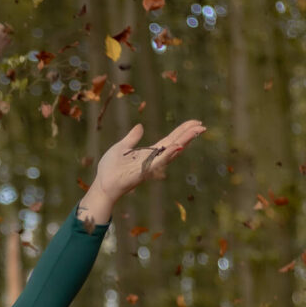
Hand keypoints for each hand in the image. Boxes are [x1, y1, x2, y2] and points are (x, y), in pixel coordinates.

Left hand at [79, 120, 205, 222]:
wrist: (103, 184)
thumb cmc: (110, 168)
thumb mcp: (121, 147)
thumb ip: (132, 138)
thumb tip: (140, 126)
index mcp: (149, 153)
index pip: (170, 140)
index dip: (182, 131)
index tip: (195, 122)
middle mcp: (153, 159)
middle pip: (175, 144)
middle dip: (188, 135)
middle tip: (203, 126)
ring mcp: (151, 166)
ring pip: (171, 152)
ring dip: (184, 142)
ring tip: (197, 132)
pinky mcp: (144, 172)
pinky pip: (159, 162)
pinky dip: (168, 154)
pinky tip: (178, 146)